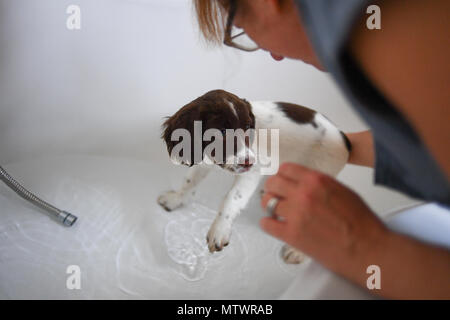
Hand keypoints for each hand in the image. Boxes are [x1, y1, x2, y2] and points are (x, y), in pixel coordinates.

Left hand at [261, 162, 388, 278]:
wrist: (367, 249)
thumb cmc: (361, 223)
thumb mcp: (342, 190)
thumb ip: (319, 184)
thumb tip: (303, 183)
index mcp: (317, 181)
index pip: (286, 169)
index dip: (282, 175)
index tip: (281, 180)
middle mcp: (303, 194)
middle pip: (272, 183)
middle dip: (273, 188)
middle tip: (275, 194)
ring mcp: (295, 215)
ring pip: (268, 203)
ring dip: (270, 206)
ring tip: (276, 210)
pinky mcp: (291, 235)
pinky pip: (267, 224)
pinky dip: (268, 224)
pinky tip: (273, 224)